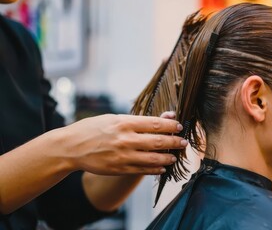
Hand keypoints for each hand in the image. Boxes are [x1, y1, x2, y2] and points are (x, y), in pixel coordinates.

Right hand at [57, 114, 187, 174]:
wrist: (70, 147)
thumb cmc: (93, 129)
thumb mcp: (114, 118)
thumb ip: (138, 120)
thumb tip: (164, 118)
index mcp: (124, 123)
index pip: (154, 124)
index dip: (170, 126)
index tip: (180, 127)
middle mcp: (125, 139)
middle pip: (157, 141)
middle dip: (174, 142)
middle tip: (184, 143)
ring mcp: (122, 156)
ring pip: (153, 159)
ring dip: (167, 158)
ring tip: (174, 157)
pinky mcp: (119, 169)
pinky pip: (142, 170)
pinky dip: (154, 170)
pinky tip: (162, 168)